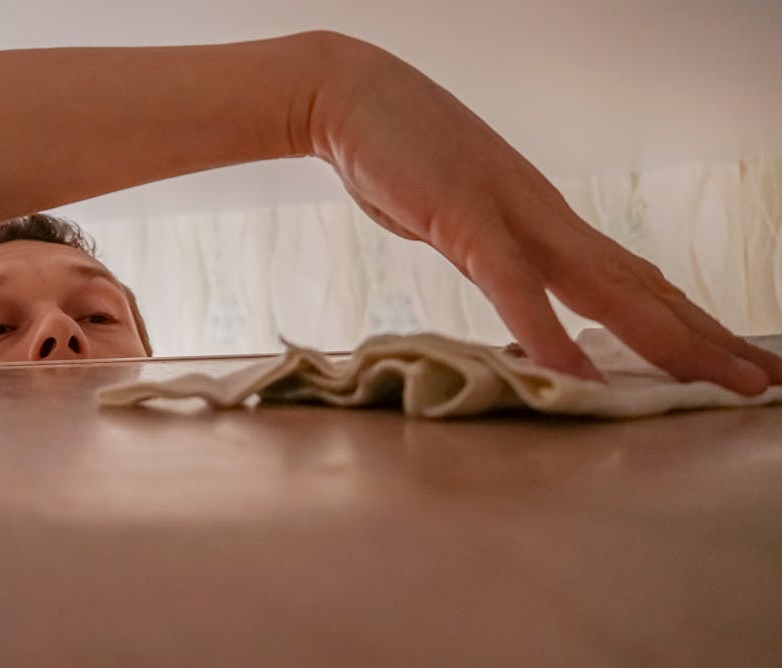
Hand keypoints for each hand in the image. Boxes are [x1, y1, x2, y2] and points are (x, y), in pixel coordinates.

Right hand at [312, 39, 781, 393]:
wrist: (352, 95)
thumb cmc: (400, 156)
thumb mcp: (456, 218)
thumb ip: (489, 257)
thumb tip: (509, 294)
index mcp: (545, 224)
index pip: (633, 282)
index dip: (686, 321)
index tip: (729, 359)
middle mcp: (546, 221)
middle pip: (642, 289)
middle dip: (705, 337)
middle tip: (763, 378)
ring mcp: (511, 217)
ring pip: (603, 287)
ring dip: (664, 336)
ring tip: (713, 378)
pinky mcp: (463, 219)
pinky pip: (512, 284)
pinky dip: (546, 331)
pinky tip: (576, 373)